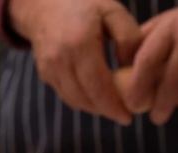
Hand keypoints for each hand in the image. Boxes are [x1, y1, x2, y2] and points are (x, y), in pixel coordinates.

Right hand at [9, 0, 141, 124]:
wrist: (45, 4)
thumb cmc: (86, 6)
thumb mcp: (113, 12)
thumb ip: (129, 38)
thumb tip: (132, 69)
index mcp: (80, 44)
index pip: (99, 87)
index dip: (114, 106)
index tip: (129, 116)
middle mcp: (60, 59)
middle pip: (86, 99)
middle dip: (107, 111)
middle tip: (125, 114)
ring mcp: (49, 68)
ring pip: (75, 101)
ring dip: (96, 109)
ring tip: (114, 107)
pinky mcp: (45, 74)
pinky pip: (66, 96)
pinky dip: (84, 102)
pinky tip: (98, 99)